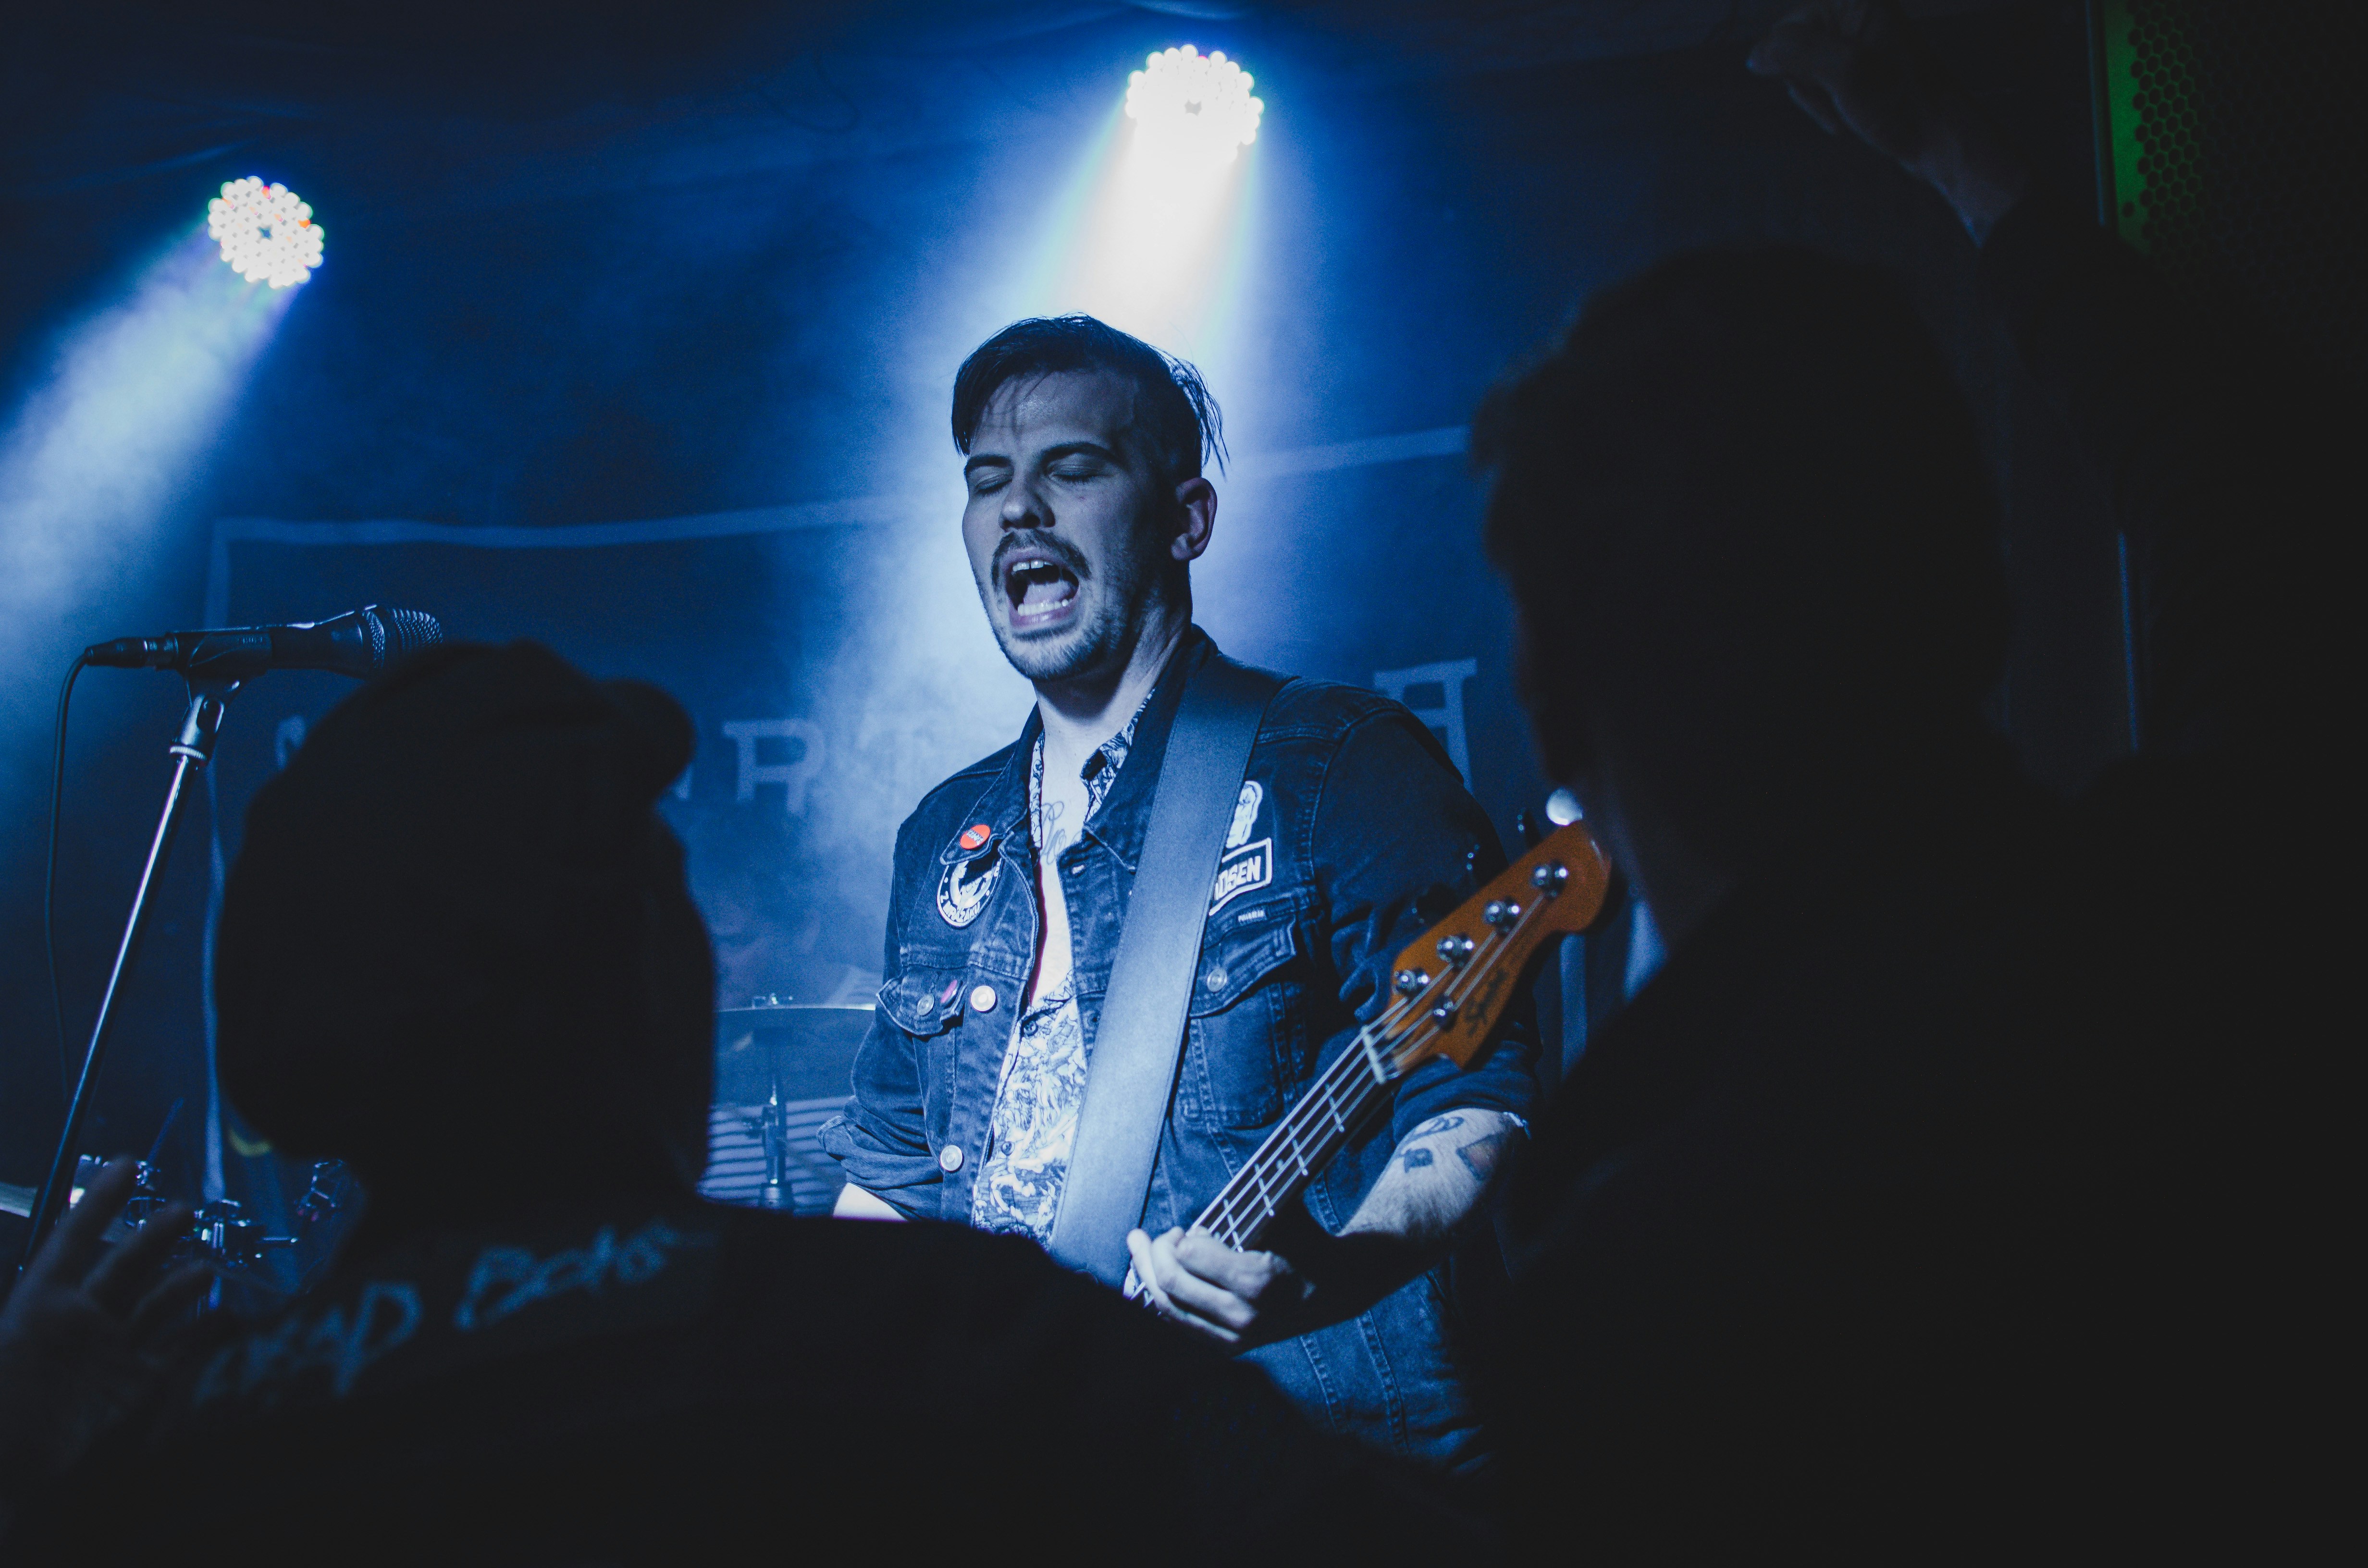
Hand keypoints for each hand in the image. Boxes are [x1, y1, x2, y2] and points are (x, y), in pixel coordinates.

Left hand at [0, 1158, 205, 1496]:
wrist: (9, 1480)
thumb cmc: (6, 1411)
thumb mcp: (10, 1338)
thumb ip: (34, 1300)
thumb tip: (143, 1283)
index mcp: (41, 1306)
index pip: (74, 1240)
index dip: (101, 1202)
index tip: (129, 1163)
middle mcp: (79, 1322)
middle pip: (123, 1266)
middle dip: (154, 1235)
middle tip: (185, 1210)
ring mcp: (110, 1354)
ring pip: (155, 1305)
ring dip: (182, 1283)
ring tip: (208, 1267)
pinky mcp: (135, 1388)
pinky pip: (178, 1349)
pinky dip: (206, 1331)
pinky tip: (231, 1315)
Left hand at [1126, 1224, 1311, 1350]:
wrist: (1336, 1287)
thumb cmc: (1305, 1241)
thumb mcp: (1280, 1213)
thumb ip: (1240, 1212)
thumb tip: (1186, 1232)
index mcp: (1258, 1281)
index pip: (1191, 1255)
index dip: (1181, 1237)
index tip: (1187, 1228)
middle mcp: (1243, 1317)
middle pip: (1172, 1284)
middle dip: (1155, 1252)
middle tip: (1162, 1235)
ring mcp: (1235, 1338)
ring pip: (1168, 1309)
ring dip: (1147, 1274)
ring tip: (1140, 1245)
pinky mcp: (1230, 1348)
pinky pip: (1181, 1324)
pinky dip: (1161, 1299)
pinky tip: (1152, 1276)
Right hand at [1747, 0, 2028, 239]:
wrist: (1939, 139)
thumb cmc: (1902, 105)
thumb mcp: (1846, 71)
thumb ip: (1797, 51)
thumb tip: (1756, 55)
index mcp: (1854, 1)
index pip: (1786, 27)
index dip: (1792, 64)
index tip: (1822, 84)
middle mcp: (1856, 14)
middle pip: (1791, 49)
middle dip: (1806, 82)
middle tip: (1840, 98)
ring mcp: (1857, 41)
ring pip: (1802, 70)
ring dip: (1817, 98)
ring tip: (1848, 109)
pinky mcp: (1859, 66)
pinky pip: (1819, 83)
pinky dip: (1826, 105)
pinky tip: (1849, 115)